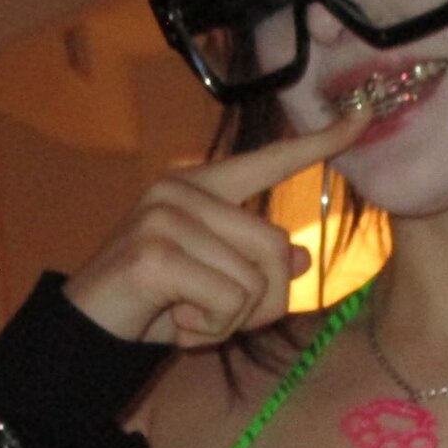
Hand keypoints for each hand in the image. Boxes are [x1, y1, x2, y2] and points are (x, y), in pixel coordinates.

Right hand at [64, 108, 370, 344]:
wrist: (85, 330)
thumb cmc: (154, 305)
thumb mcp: (213, 285)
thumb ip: (255, 267)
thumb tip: (302, 261)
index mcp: (200, 186)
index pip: (268, 160)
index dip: (318, 144)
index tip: (362, 118)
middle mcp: (181, 189)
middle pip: (277, 248)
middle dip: (262, 301)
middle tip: (214, 315)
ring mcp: (165, 216)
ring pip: (254, 281)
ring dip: (230, 320)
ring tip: (187, 315)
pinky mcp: (155, 253)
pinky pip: (227, 301)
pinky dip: (209, 328)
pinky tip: (175, 323)